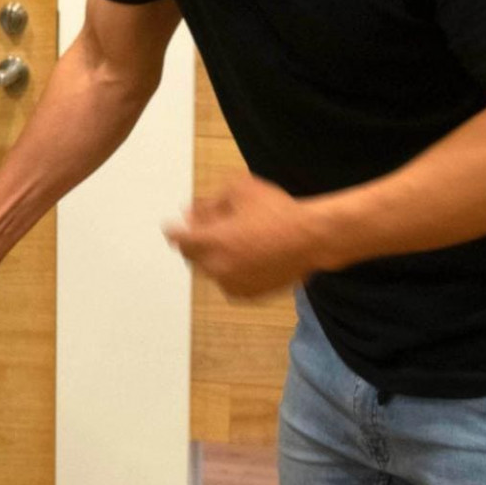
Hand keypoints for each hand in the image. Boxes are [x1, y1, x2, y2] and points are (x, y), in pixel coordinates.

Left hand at [166, 173, 323, 299]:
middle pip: (191, 256)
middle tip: (205, 227)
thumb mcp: (240, 190)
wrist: (311, 238)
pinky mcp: (249, 294)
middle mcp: (218, 268)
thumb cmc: (276, 211)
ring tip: (229, 239)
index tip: (174, 226)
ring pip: (210, 270)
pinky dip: (228, 269)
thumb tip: (191, 211)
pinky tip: (242, 255)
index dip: (175, 230)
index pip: (178, 239)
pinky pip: (228, 281)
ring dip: (211, 256)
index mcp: (211, 242)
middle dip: (194, 242)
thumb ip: (210, 202)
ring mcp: (233, 284)